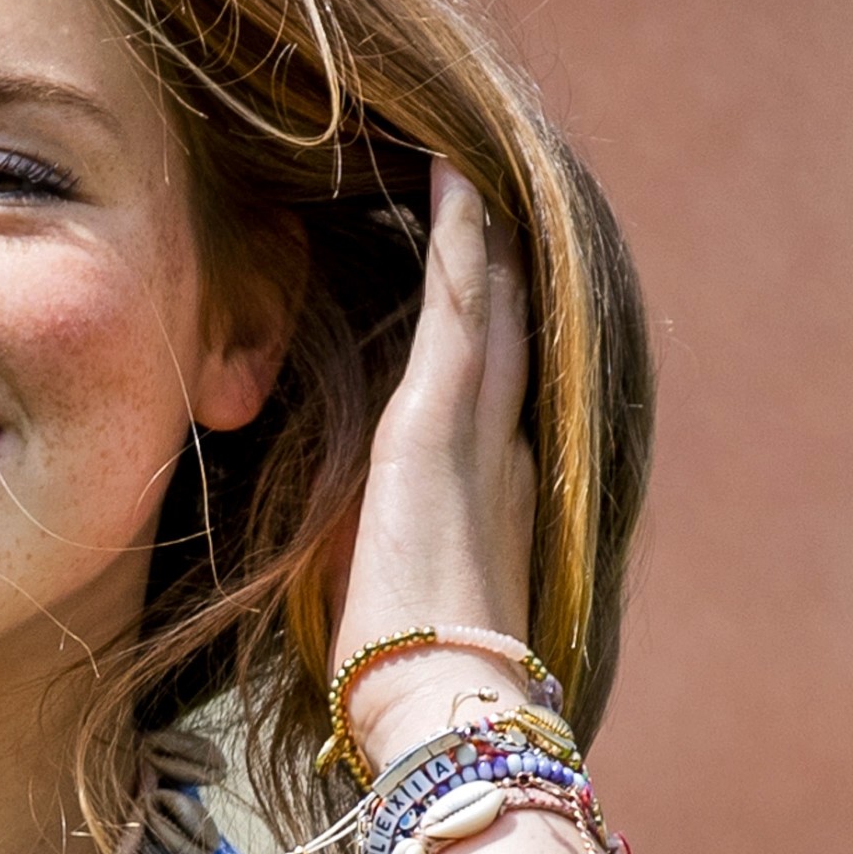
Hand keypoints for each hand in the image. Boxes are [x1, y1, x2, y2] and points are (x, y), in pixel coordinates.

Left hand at [329, 157, 538, 765]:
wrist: (440, 709)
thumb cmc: (404, 671)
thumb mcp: (392, 584)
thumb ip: (383, 540)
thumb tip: (349, 528)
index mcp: (490, 481)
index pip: (490, 366)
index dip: (487, 299)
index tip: (471, 243)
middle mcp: (500, 441)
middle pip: (503, 314)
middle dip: (492, 243)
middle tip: (473, 165)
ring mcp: (475, 427)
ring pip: (489, 293)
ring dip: (475, 218)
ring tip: (456, 144)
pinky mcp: (437, 422)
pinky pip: (459, 304)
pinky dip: (459, 236)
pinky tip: (448, 174)